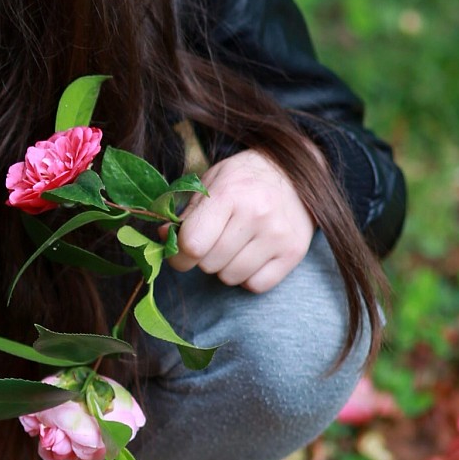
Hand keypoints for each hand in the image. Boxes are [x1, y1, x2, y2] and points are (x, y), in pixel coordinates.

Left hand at [167, 148, 314, 291]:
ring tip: (235, 245)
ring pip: (231, 277)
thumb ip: (186, 212)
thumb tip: (164, 237)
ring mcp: (278, 235)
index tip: (181, 250)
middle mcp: (257, 214)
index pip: (192, 244)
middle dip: (204, 257)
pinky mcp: (294, 252)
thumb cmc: (243, 179)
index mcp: (229, 194)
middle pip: (209, 264)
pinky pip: (256, 285)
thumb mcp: (211, 183)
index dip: (178, 253)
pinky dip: (248, 276)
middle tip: (214, 240)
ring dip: (225, 267)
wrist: (294, 174)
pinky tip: (252, 254)